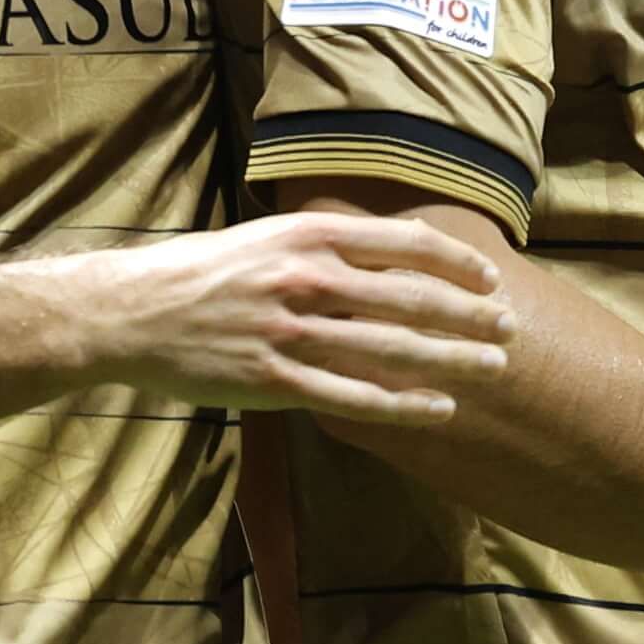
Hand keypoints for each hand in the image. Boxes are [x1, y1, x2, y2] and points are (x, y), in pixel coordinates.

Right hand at [87, 210, 513, 425]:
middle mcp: (308, 279)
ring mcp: (291, 332)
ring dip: (452, 359)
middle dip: (471, 315)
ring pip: (392, 349)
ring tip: (493, 367)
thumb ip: (327, 243)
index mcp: (310, 235)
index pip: (406, 243)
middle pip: (412, 298)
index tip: (490, 279)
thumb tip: (391, 250)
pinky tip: (439, 408)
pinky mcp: (273, 380)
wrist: (132, 311)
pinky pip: (353, 396)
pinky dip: (403, 405)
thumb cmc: (204, 271)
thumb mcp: (268, 237)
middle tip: (511, 328)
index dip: (457, 263)